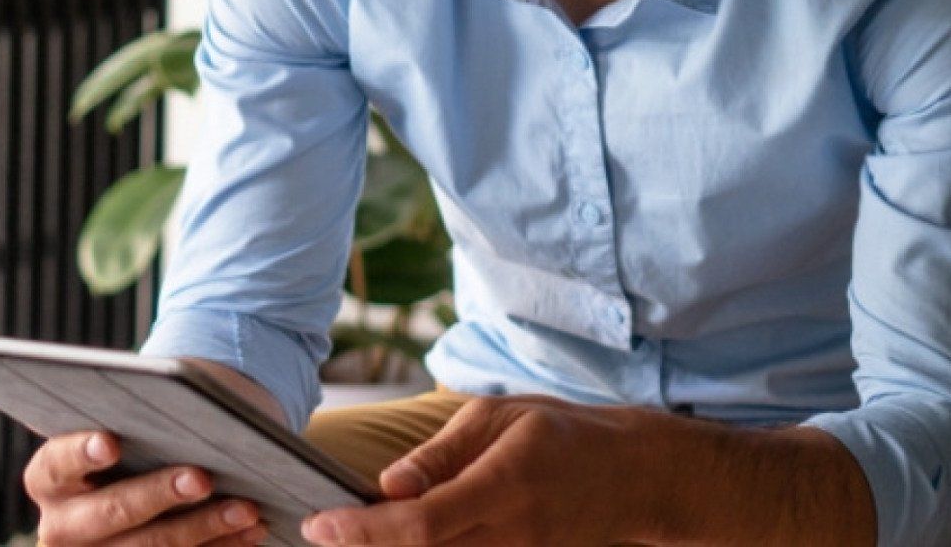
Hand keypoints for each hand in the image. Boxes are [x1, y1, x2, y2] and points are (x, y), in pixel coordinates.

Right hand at [23, 429, 268, 546]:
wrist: (134, 487)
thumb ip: (133, 423)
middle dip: (158, 494)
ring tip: (246, 508)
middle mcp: (61, 526)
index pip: (56, 464)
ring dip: (204, 528)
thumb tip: (185, 412)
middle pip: (110, 513)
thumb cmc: (132, 444)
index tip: (111, 443)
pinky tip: (250, 531)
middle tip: (201, 477)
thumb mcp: (122, 431)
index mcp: (48, 479)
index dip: (81, 453)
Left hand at [299, 395, 657, 545]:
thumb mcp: (499, 417)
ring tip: (350, 534)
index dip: (364, 531)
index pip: (421, 524)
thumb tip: (387, 485)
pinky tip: (394, 540)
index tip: (318, 524)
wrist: (632, 477)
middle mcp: (511, 535)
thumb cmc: (560, 433)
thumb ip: (440, 454)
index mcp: (504, 485)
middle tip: (319, 530)